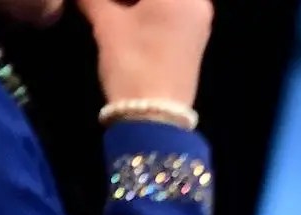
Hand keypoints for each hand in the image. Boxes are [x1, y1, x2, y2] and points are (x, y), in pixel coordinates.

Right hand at [80, 0, 212, 107]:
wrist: (155, 117)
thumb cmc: (132, 61)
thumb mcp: (106, 22)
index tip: (102, 3)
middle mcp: (197, 4)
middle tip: (103, 5)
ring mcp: (198, 21)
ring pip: (162, 1)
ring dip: (133, 2)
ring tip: (109, 7)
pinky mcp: (192, 39)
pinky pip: (169, 10)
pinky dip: (146, 7)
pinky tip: (123, 10)